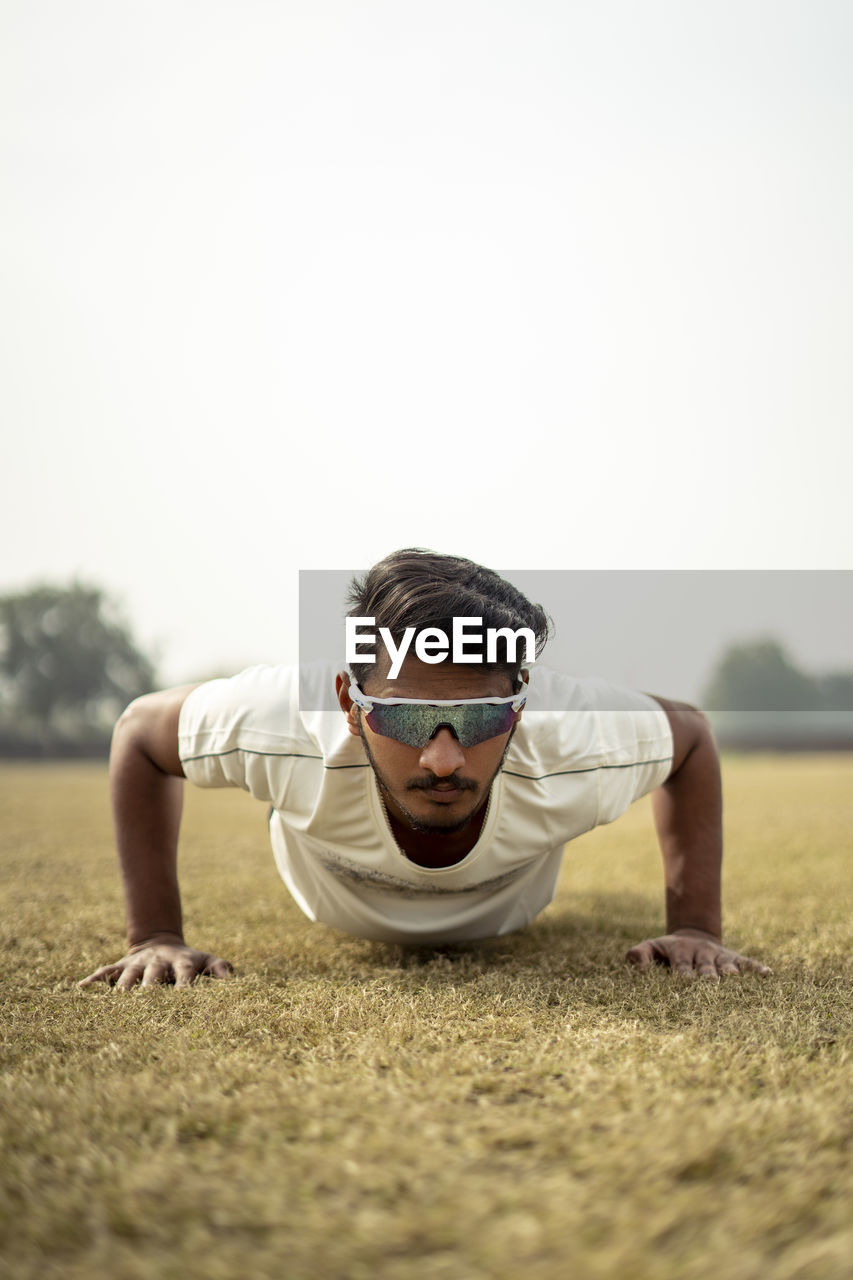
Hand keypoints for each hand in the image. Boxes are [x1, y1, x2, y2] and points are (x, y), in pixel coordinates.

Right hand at [79, 934, 233, 990]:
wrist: (162, 942)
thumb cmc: (190, 961)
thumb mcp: (207, 960)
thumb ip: (220, 968)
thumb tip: (231, 978)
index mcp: (182, 962)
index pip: (185, 973)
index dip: (185, 986)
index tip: (184, 1000)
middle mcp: (158, 962)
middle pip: (153, 975)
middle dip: (149, 990)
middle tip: (146, 1006)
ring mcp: (138, 963)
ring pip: (129, 975)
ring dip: (123, 989)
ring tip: (117, 1004)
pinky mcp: (121, 965)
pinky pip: (106, 972)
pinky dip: (95, 979)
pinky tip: (82, 989)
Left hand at [625, 928, 771, 979]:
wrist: (690, 937)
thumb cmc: (666, 951)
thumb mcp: (650, 947)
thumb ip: (640, 955)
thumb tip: (638, 967)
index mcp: (680, 952)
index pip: (681, 966)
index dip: (683, 975)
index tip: (685, 984)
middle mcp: (701, 953)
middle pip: (705, 968)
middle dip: (708, 977)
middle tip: (711, 986)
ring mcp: (719, 956)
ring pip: (726, 965)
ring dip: (730, 973)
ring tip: (735, 980)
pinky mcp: (734, 958)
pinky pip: (747, 963)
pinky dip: (756, 969)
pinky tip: (768, 975)